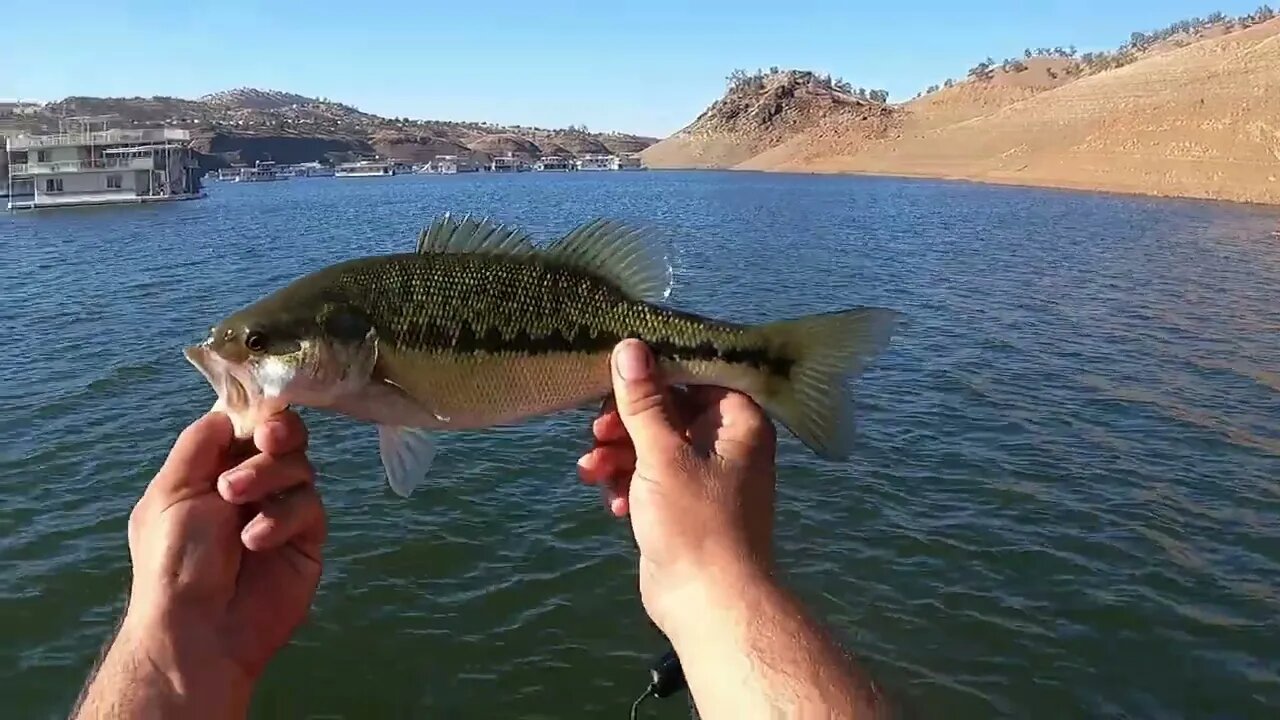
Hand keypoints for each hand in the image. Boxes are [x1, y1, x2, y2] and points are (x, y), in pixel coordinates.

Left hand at [123, 410, 324, 684]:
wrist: (198, 628)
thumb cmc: (172, 560)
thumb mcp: (170, 491)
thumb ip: (199, 442)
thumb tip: (230, 409)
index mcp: (213, 469)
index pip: (245, 424)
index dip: (256, 411)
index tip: (258, 409)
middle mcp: (251, 484)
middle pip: (282, 437)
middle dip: (276, 432)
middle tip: (265, 440)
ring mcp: (282, 509)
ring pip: (299, 466)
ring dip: (268, 476)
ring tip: (236, 500)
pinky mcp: (308, 537)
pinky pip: (310, 507)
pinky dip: (283, 517)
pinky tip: (257, 540)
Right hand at [577, 339, 777, 631]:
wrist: (709, 603)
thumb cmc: (696, 522)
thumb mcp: (662, 454)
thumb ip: (643, 400)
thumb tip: (629, 346)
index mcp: (738, 421)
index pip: (694, 375)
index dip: (653, 372)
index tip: (612, 371)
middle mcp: (727, 443)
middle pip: (668, 411)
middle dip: (626, 423)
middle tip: (596, 431)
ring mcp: (705, 477)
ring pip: (653, 447)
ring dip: (618, 455)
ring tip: (592, 470)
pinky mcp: (683, 506)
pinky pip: (650, 479)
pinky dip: (628, 484)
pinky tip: (610, 500)